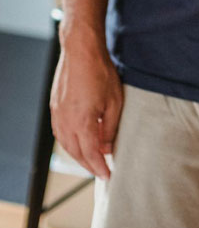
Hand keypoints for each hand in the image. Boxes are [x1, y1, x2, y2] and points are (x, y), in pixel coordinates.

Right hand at [50, 34, 122, 179]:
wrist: (80, 51)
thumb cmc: (100, 72)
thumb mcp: (115, 101)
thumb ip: (110, 127)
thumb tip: (107, 147)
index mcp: (82, 123)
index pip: (91, 154)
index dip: (100, 168)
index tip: (108, 176)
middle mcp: (66, 122)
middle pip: (76, 153)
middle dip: (89, 165)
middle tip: (101, 171)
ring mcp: (58, 115)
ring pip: (66, 145)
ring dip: (78, 155)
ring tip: (92, 160)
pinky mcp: (55, 108)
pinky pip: (60, 133)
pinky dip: (70, 142)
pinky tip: (79, 142)